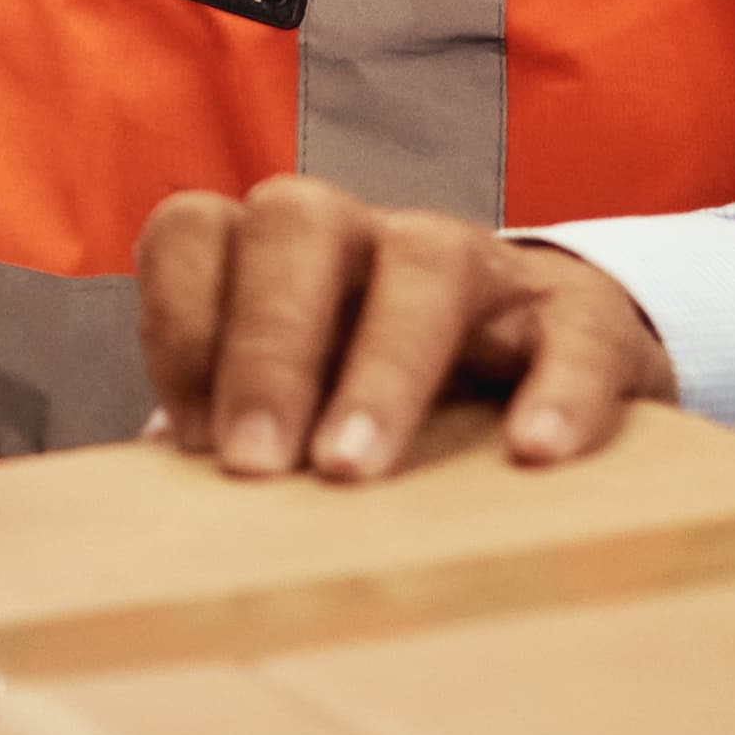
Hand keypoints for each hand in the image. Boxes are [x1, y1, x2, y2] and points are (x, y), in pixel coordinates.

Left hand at [134, 173, 674, 480]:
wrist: (552, 384)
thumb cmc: (383, 409)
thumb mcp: (303, 417)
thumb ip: (234, 442)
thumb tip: (151, 514)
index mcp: (281, 257)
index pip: (196, 229)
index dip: (178, 322)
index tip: (190, 442)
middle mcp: (370, 239)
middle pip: (298, 220)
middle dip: (266, 341)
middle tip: (254, 465)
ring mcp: (480, 265)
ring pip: (426, 260)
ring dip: (382, 367)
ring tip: (353, 469)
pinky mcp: (583, 315)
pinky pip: (573, 328)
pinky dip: (556, 387)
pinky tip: (531, 455)